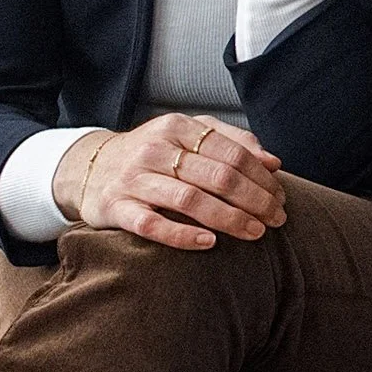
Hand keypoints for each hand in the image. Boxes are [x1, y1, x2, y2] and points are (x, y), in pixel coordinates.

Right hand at [57, 112, 285, 250]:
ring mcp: (133, 179)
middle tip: (276, 219)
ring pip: (189, 199)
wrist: (90, 168)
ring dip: (228, 218)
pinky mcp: (115, 207)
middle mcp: (155, 149)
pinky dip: (181, 235)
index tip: (281, 197)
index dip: (262, 177)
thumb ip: (231, 143)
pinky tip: (209, 243)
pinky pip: (151, 224)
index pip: (232, 153)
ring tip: (254, 233)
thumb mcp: (188, 136)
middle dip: (254, 200)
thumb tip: (273, 162)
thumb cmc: (153, 154)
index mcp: (178, 127)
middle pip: (217, 176)